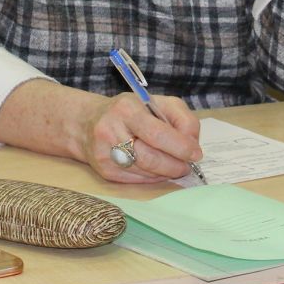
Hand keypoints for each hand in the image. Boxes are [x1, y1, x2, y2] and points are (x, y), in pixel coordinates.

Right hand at [77, 92, 202, 184]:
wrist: (87, 123)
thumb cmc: (130, 111)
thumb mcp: (157, 102)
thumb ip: (181, 118)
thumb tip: (192, 143)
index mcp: (127, 109)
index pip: (158, 133)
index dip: (180, 147)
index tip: (196, 153)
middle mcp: (111, 130)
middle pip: (150, 158)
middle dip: (175, 165)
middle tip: (188, 165)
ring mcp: (105, 154)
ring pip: (145, 172)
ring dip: (166, 172)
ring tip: (175, 166)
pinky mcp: (104, 172)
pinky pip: (137, 180)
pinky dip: (153, 178)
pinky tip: (158, 170)